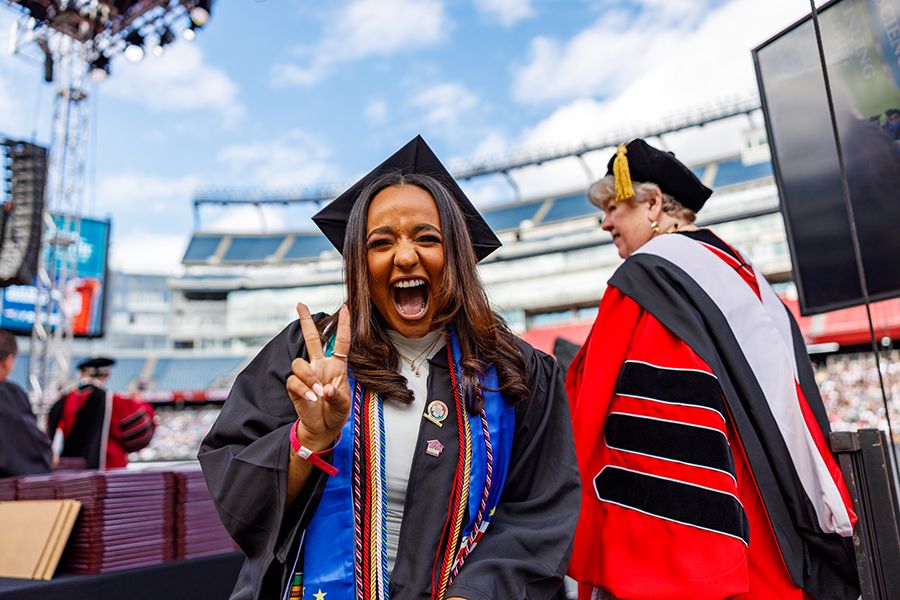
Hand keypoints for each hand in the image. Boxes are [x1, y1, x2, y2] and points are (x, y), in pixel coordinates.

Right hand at [286, 303, 351, 449]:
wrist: (323, 428)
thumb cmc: (336, 413)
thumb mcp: (344, 405)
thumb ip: (337, 396)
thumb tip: (325, 389)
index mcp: (336, 366)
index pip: (340, 342)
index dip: (343, 325)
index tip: (346, 307)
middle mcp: (320, 366)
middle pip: (312, 338)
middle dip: (305, 321)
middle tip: (300, 304)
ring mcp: (306, 375)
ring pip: (299, 363)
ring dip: (309, 378)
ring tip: (319, 394)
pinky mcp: (295, 387)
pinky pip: (293, 381)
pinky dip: (303, 390)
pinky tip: (311, 399)